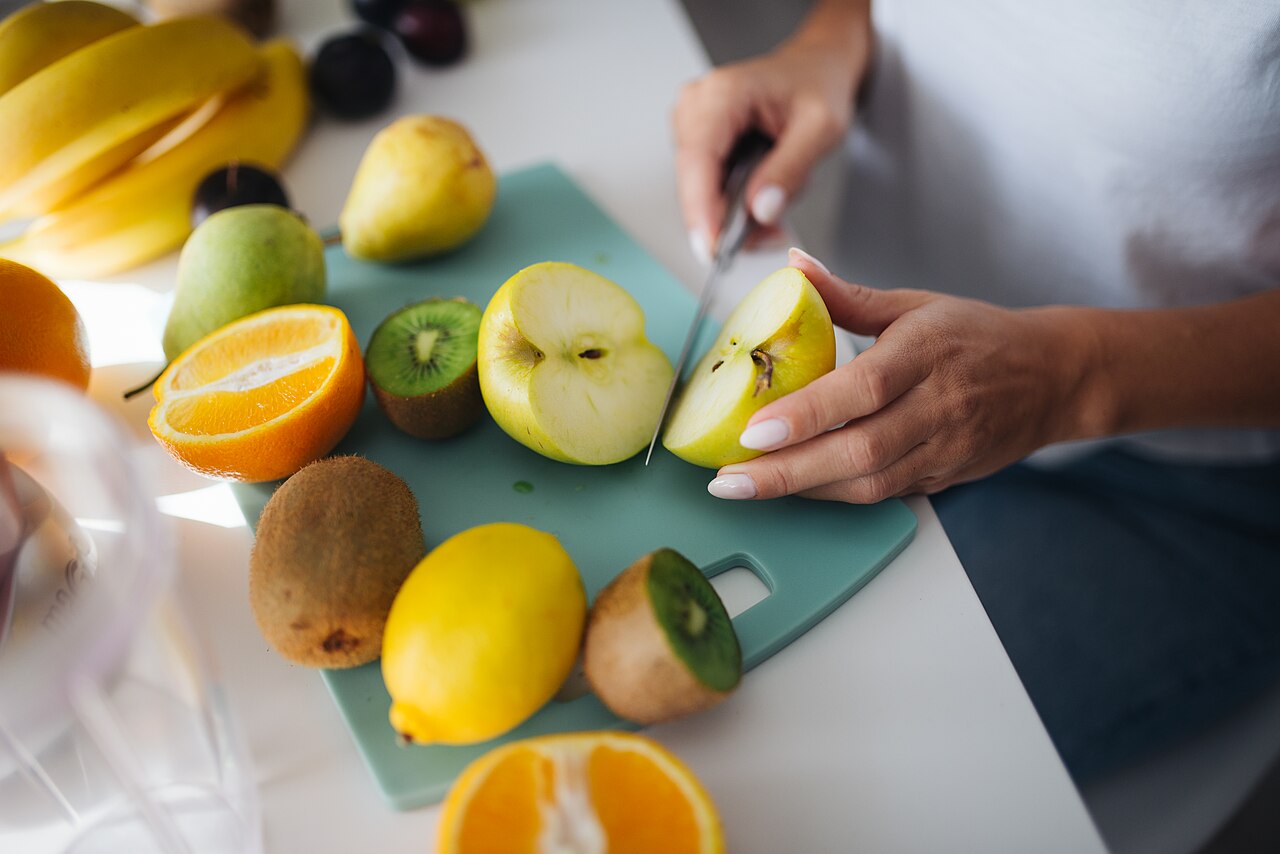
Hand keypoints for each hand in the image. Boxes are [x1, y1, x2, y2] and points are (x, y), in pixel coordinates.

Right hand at [672, 4, 869, 260]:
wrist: (816, 68)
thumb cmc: (818, 85)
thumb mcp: (821, 128)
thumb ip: (790, 170)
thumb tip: (759, 211)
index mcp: (723, 93)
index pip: (697, 160)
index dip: (701, 209)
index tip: (714, 247)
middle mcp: (697, 106)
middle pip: (693, 181)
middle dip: (725, 219)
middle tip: (768, 237)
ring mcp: (692, 124)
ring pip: (699, 190)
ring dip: (733, 214)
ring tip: (775, 211)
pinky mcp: (699, 142)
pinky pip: (706, 186)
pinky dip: (733, 204)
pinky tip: (762, 201)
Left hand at [708, 250, 1084, 502]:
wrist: (1053, 378)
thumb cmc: (976, 335)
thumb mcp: (914, 304)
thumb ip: (847, 294)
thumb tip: (792, 267)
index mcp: (927, 352)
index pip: (863, 390)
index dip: (808, 414)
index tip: (753, 428)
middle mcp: (938, 406)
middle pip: (859, 450)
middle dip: (787, 471)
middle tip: (728, 479)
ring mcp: (943, 449)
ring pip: (868, 483)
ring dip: (802, 490)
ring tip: (744, 486)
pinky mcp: (942, 477)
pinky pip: (880, 494)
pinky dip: (831, 494)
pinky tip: (790, 487)